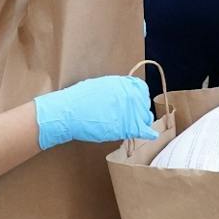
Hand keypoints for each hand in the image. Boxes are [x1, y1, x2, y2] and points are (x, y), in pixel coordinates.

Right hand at [33, 76, 156, 149]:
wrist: (69, 113)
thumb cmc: (78, 100)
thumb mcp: (100, 85)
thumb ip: (115, 88)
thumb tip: (122, 93)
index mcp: (123, 83)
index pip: (141, 90)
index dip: (138, 98)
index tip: (133, 104)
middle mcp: (131, 95)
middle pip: (144, 105)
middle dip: (138, 111)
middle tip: (127, 117)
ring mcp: (131, 111)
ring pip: (146, 118)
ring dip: (140, 122)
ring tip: (129, 125)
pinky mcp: (128, 127)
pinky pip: (146, 131)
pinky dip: (148, 133)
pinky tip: (149, 135)